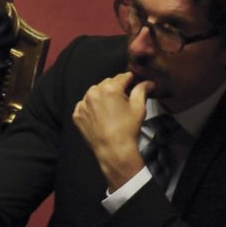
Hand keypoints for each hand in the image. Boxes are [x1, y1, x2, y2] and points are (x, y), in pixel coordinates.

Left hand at [74, 72, 149, 191]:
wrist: (114, 149)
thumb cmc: (127, 129)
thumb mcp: (139, 108)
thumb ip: (142, 91)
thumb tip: (148, 83)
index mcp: (109, 89)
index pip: (121, 77)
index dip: (129, 79)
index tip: (132, 81)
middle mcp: (93, 93)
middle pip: (106, 84)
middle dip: (115, 89)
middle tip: (124, 99)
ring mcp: (83, 104)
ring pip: (94, 93)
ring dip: (102, 97)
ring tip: (112, 110)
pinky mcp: (77, 114)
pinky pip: (85, 105)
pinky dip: (92, 108)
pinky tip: (101, 116)